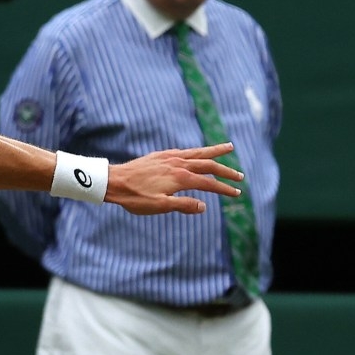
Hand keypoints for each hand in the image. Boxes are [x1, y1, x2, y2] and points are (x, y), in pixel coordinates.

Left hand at [106, 143, 244, 215]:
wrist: (114, 181)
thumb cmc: (134, 197)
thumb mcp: (159, 206)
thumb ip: (183, 205)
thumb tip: (204, 206)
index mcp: (181, 178)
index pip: (209, 183)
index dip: (224, 189)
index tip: (237, 193)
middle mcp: (178, 164)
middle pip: (208, 165)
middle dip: (226, 171)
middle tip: (240, 176)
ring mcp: (170, 157)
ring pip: (198, 152)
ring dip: (215, 151)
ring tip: (229, 147)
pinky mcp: (161, 155)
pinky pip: (184, 151)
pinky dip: (196, 150)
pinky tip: (198, 152)